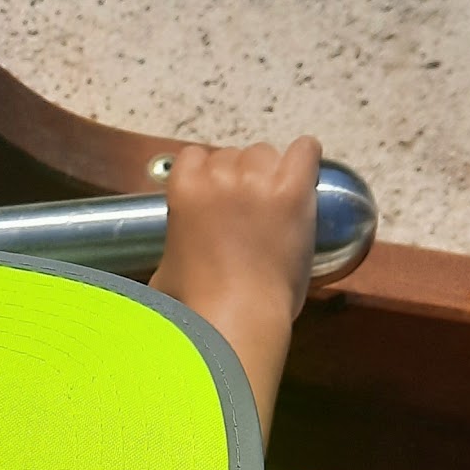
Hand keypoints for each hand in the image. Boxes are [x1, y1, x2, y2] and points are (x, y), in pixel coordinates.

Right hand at [150, 136, 320, 445]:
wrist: (237, 320)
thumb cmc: (195, 306)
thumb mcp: (164, 271)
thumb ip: (171, 246)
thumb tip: (171, 259)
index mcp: (183, 189)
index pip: (194, 156)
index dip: (207, 178)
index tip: (215, 201)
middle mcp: (219, 176)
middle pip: (233, 155)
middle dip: (239, 179)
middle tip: (247, 215)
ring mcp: (258, 181)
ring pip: (266, 154)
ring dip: (269, 174)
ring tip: (274, 209)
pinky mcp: (293, 190)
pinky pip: (306, 150)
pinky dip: (304, 161)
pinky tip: (302, 181)